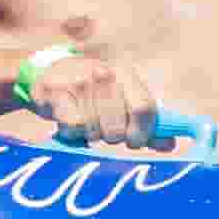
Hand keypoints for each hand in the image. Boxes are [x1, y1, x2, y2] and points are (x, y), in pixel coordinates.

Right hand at [4, 27, 152, 145]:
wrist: (49, 74)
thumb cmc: (93, 93)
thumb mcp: (122, 100)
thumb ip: (147, 123)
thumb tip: (169, 145)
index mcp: (126, 74)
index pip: (144, 109)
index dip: (142, 133)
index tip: (134, 141)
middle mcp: (105, 73)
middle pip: (118, 128)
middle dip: (111, 137)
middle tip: (102, 128)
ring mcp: (79, 81)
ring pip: (95, 131)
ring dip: (90, 135)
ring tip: (84, 120)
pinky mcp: (56, 92)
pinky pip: (73, 128)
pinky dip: (71, 133)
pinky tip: (68, 119)